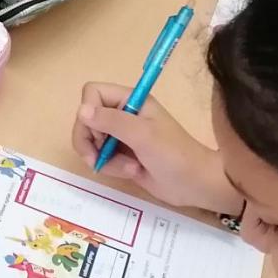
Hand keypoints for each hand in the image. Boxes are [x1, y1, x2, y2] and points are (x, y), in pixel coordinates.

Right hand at [75, 84, 236, 215]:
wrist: (196, 185)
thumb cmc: (174, 155)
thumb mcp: (143, 135)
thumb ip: (112, 121)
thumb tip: (81, 111)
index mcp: (130, 100)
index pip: (92, 93)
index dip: (88, 113)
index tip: (99, 133)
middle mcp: (123, 114)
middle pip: (86, 119)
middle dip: (90, 142)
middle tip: (99, 158)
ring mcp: (122, 136)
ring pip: (91, 142)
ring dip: (105, 159)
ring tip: (128, 168)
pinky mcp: (123, 156)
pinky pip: (102, 158)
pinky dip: (112, 167)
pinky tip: (132, 172)